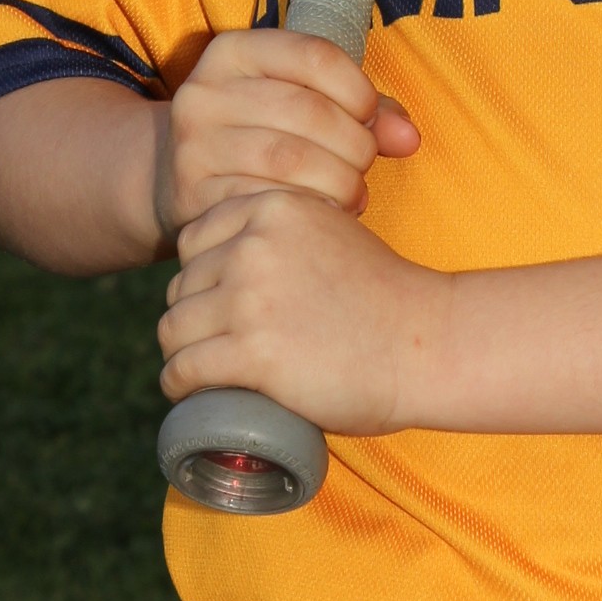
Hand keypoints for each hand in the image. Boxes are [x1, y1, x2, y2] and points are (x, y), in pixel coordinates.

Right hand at [155, 30, 419, 240]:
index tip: (370, 116)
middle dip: (355, 143)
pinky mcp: (192, 195)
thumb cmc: (262, 131)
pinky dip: (308, 210)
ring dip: (339, 181)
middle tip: (365, 164)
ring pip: (290, 159)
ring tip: (352, 193)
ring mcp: (193, 144)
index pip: (315, 55)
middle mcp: (204, 91)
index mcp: (234, 51)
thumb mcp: (301, 100)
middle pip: (307, 111)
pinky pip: (266, 202)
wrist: (176, 176)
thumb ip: (362, 108)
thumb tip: (408, 137)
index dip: (359, 89)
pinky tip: (323, 214)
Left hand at [156, 186, 447, 437]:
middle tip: (213, 344)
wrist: (427, 344)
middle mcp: (254, 245)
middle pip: (181, 284)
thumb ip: (286, 233)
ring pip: (174, 328)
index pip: (195, 237)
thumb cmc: (386, 297)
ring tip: (199, 371)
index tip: (216, 303)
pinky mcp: (252, 351)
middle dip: (192, 315)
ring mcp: (250, 299)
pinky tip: (188, 392)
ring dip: (181, 353)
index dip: (201, 273)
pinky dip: (178, 384)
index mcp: (273, 208)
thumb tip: (236, 261)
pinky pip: (184, 368)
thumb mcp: (332, 232)